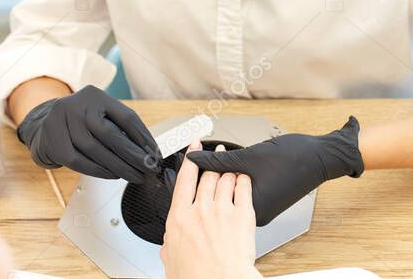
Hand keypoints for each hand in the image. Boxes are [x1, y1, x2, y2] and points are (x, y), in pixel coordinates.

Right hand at [16, 84, 161, 182]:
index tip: (156, 154)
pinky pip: (79, 160)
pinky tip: (113, 175)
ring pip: (94, 149)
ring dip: (118, 166)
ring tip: (134, 175)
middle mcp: (77, 105)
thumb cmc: (81, 123)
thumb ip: (120, 127)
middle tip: (149, 169)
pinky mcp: (52, 141)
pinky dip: (98, 170)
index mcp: (96, 96)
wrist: (42, 126)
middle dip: (133, 155)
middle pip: (110, 133)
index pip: (126, 117)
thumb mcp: (100, 115)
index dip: (144, 137)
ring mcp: (62, 122)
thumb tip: (149, 151)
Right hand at [161, 140, 261, 278]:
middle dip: (214, 160)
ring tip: (232, 162)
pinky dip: (243, 178)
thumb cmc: (198, 277)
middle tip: (218, 151)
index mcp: (180, 218)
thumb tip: (168, 242)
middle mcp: (201, 209)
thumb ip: (169, 245)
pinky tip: (244, 176)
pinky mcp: (243, 214)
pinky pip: (244, 187)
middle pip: (207, 175)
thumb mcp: (171, 260)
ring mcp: (223, 209)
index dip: (190, 158)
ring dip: (229, 167)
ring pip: (226, 178)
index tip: (193, 148)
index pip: (185, 179)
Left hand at [186, 116, 363, 225]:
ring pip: (231, 193)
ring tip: (221, 156)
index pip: (215, 197)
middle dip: (210, 175)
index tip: (190, 156)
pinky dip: (237, 178)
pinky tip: (237, 165)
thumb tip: (195, 159)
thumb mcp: (251, 157)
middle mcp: (257, 214)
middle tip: (201, 152)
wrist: (322, 157)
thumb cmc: (295, 158)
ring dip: (224, 175)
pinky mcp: (267, 200)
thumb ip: (219, 161)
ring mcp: (262, 209)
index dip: (199, 174)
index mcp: (252, 210)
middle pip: (221, 196)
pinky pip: (243, 191)